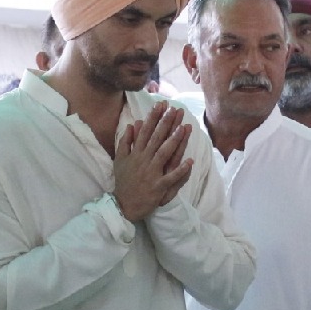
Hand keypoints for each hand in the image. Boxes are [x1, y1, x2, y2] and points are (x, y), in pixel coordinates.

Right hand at [113, 102, 193, 220]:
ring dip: (174, 141)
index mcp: (135, 153)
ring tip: (184, 128)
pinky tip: (190, 161)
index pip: (146, 131)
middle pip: (156, 139)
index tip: (161, 104)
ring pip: (164, 154)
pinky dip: (180, 170)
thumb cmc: (123, 181)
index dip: (154, 117)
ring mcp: (151, 174)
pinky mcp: (157, 187)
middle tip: (175, 109)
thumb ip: (125, 142)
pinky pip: (171, 178)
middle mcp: (143, 161)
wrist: (123, 205)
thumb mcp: (120, 160)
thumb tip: (132, 125)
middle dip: (166, 123)